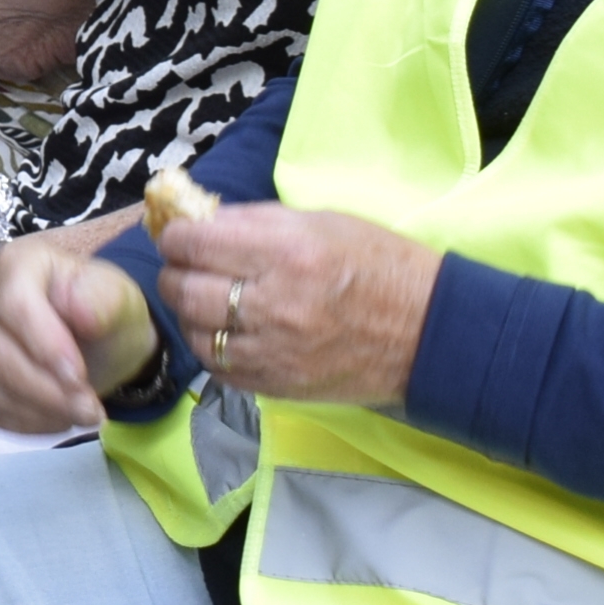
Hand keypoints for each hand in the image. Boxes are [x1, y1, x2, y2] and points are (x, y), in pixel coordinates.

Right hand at [0, 236, 155, 434]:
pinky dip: (21, 422)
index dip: (45, 346)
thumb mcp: (121, 300)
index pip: (16, 305)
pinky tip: (55, 417)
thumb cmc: (104, 314)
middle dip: (46, 390)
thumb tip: (78, 308)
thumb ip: (103, 299)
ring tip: (81, 413)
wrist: (95, 340)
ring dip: (39, 411)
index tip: (79, 377)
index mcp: (17, 264)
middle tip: (90, 409)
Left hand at [154, 203, 440, 408]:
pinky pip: (218, 368)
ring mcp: (274, 350)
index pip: (196, 243)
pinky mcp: (278, 384)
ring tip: (202, 299)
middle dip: (174, 273)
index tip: (178, 234)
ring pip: (196, 332)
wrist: (429, 332)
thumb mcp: (322, 222)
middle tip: (182, 266)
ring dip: (188, 313)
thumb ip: (256, 222)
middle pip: (186, 290)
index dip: (176, 235)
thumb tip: (201, 220)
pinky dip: (211, 347)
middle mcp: (274, 302)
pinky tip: (223, 332)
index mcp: (287, 252)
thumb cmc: (379, 265)